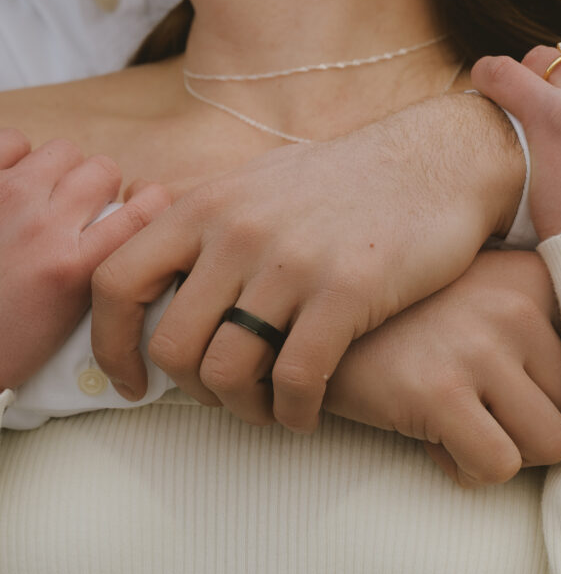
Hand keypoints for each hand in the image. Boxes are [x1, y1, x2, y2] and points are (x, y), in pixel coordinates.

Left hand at [0, 130, 169, 389]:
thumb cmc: (1, 344)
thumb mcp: (66, 321)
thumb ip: (100, 272)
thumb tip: (125, 235)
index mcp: (74, 267)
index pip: (146, 211)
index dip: (155, 204)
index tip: (144, 212)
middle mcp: (43, 227)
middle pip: (103, 170)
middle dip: (99, 190)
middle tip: (80, 215)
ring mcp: (5, 199)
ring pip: (64, 152)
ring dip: (61, 172)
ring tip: (44, 199)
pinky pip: (13, 141)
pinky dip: (18, 155)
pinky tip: (15, 184)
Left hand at [92, 94, 525, 432]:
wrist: (436, 162)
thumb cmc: (350, 180)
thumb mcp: (261, 179)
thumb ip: (205, 213)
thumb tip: (154, 243)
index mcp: (207, 204)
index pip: (116, 281)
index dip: (110, 345)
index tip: (132, 380)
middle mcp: (238, 231)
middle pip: (172, 343)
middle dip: (191, 389)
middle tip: (223, 397)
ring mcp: (292, 262)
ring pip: (228, 370)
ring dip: (243, 408)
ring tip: (268, 408)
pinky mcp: (347, 291)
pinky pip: (297, 378)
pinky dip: (294, 412)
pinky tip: (306, 412)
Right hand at [324, 250, 560, 487]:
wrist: (315, 314)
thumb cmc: (408, 319)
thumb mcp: (481, 295)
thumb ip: (539, 327)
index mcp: (534, 276)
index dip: (551, 388)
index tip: (512, 382)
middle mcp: (516, 304)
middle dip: (532, 426)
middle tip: (484, 412)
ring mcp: (479, 346)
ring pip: (551, 445)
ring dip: (508, 450)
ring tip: (463, 425)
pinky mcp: (440, 392)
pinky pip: (497, 467)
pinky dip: (469, 469)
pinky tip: (435, 440)